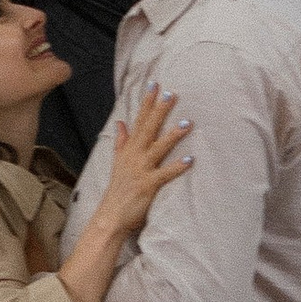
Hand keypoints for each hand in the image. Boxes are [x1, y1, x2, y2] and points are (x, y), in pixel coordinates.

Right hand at [96, 87, 190, 239]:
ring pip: (158, 148)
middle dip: (159, 110)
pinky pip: (164, 174)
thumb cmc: (118, 190)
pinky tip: (190, 159)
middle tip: (171, 93)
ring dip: (172, 135)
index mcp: (129, 150)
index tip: (154, 84)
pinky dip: (177, 167)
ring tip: (187, 122)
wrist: (110, 216)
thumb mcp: (118, 162)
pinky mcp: (148, 186)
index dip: (146, 103)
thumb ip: (121, 141)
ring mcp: (141, 170)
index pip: (138, 121)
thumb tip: (120, 122)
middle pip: (148, 129)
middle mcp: (134, 156)